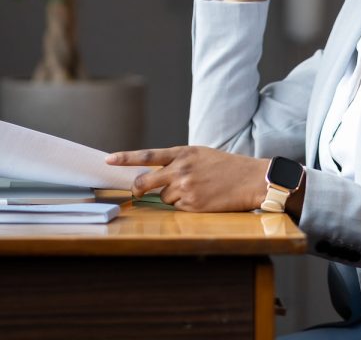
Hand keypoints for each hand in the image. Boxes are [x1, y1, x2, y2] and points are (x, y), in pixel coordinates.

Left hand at [105, 146, 268, 211]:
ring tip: (196, 189)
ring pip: (163, 197)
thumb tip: (157, 176)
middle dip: (139, 187)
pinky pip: (177, 208)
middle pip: (145, 181)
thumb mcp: (201, 155)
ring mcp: (185, 188)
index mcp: (183, 152)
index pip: (148, 155)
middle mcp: (181, 169)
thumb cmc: (226, 166)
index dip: (126, 158)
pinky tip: (202, 198)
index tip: (108, 160)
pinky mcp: (192, 205)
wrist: (250, 179)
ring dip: (172, 196)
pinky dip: (185, 205)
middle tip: (138, 190)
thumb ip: (179, 161)